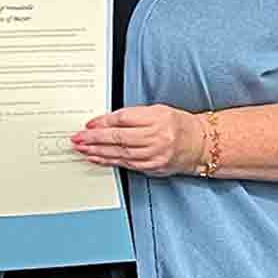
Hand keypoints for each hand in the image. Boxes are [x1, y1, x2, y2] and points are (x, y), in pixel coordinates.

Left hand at [71, 104, 204, 176]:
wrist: (199, 144)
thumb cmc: (177, 124)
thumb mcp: (157, 111)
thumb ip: (133, 116)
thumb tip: (105, 122)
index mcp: (156, 118)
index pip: (123, 119)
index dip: (102, 122)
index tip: (88, 124)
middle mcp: (156, 137)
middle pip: (118, 137)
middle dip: (94, 138)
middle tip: (77, 138)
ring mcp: (154, 154)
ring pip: (120, 153)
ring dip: (97, 151)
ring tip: (82, 149)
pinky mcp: (152, 167)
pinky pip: (126, 164)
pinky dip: (109, 161)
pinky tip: (97, 158)